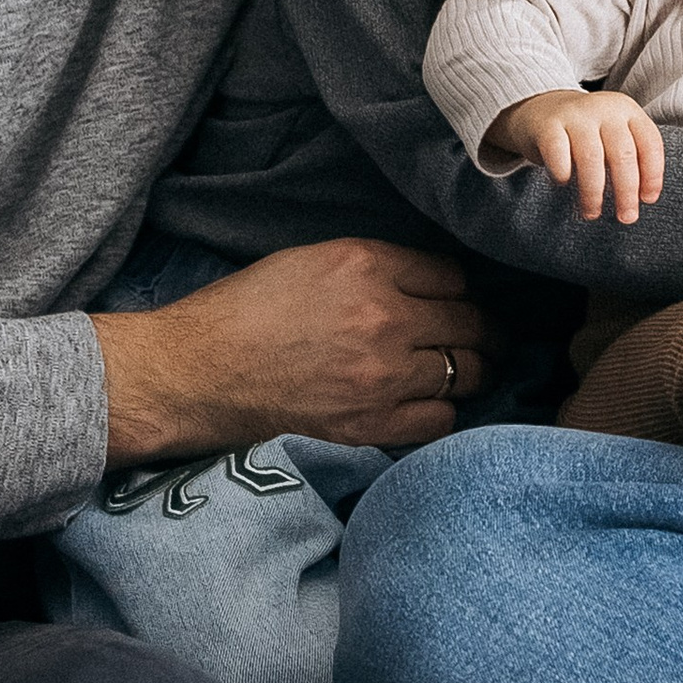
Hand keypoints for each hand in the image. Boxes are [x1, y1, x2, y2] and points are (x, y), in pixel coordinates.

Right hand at [91, 240, 493, 462]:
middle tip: (486, 336)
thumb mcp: (311, 258)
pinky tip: (433, 403)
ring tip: (470, 369)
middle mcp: (384, 317)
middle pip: (471, 322)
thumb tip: (427, 281)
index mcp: (367, 265)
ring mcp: (381, 376)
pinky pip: (441, 420)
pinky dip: (444, 411)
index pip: (453, 275)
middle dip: (482, 329)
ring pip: (466, 372)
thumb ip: (374, 266)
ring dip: (473, 370)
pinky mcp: (369, 423)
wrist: (196, 371)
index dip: (458, 288)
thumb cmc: (244, 309)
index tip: (456, 299)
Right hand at [493, 87, 665, 222]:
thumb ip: (630, 157)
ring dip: (594, 192)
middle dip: (626, 191)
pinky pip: (558, 155)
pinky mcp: (547, 126)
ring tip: (592, 213)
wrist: (541, 108)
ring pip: (591, 158)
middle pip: (622, 153)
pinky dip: (563, 175)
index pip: (650, 143)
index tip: (648, 200)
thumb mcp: (614, 134)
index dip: (652, 175)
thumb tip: (642, 198)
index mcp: (627, 110)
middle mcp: (604, 109)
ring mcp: (575, 115)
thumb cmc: (586, 132)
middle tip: (626, 217)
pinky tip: (563, 183)